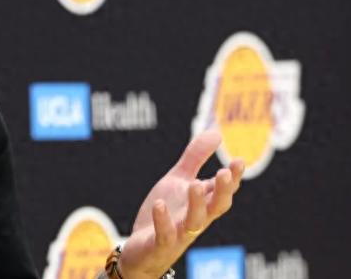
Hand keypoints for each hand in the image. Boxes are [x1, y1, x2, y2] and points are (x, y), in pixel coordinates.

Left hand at [117, 130, 244, 278]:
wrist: (142, 250)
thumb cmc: (165, 214)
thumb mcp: (178, 181)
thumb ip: (195, 159)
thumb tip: (218, 133)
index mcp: (202, 204)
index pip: (223, 191)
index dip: (233, 178)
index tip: (239, 160)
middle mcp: (196, 219)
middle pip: (216, 207)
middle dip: (223, 191)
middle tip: (225, 173)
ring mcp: (179, 233)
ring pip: (195, 221)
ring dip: (197, 204)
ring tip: (194, 185)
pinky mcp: (160, 244)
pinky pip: (164, 234)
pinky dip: (163, 220)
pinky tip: (159, 204)